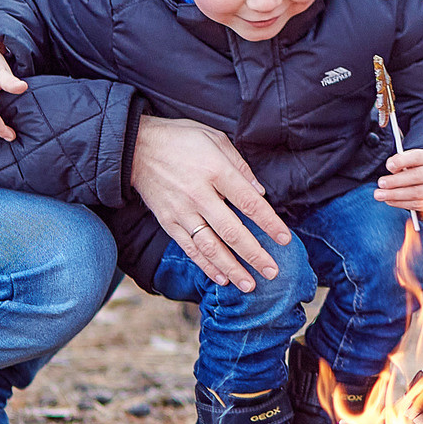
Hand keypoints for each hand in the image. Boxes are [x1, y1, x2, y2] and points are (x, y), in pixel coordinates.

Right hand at [129, 114, 292, 293]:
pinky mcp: (168, 221)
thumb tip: (259, 192)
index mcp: (215, 170)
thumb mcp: (215, 139)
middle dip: (254, 254)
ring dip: (231, 268)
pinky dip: (206, 265)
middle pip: (231, 231)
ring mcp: (182, 211)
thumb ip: (240, 166)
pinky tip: (221, 278)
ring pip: (210, 246)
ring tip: (249, 285)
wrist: (137, 147)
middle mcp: (199, 194)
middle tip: (272, 272)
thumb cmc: (181, 139)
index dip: (269, 223)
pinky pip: (189, 248)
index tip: (285, 239)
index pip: (249, 202)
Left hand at [376, 147, 422, 217]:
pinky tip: (391, 201)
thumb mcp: (414, 160)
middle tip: (381, 183)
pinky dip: (402, 204)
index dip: (402, 161)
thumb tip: (391, 167)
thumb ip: (403, 160)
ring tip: (381, 195)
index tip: (388, 166)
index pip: (418, 157)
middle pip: (417, 176)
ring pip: (417, 193)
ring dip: (395, 195)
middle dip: (396, 181)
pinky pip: (418, 205)